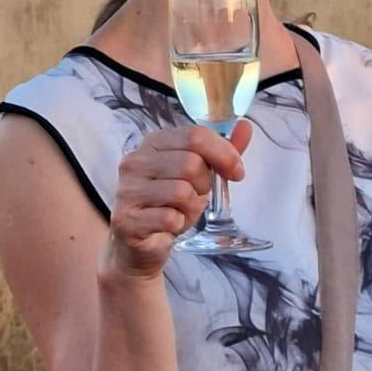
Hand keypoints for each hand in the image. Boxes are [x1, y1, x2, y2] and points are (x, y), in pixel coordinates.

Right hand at [99, 121, 254, 282]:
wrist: (140, 244)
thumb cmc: (170, 205)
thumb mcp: (198, 176)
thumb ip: (220, 152)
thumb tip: (245, 126)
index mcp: (152, 143)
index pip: (194, 135)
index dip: (224, 153)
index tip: (236, 171)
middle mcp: (134, 162)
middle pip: (190, 163)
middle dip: (205, 184)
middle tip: (199, 195)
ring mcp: (127, 190)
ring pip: (181, 191)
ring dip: (192, 207)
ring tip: (182, 211)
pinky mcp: (126, 219)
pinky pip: (169, 218)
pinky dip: (179, 224)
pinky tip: (170, 225)